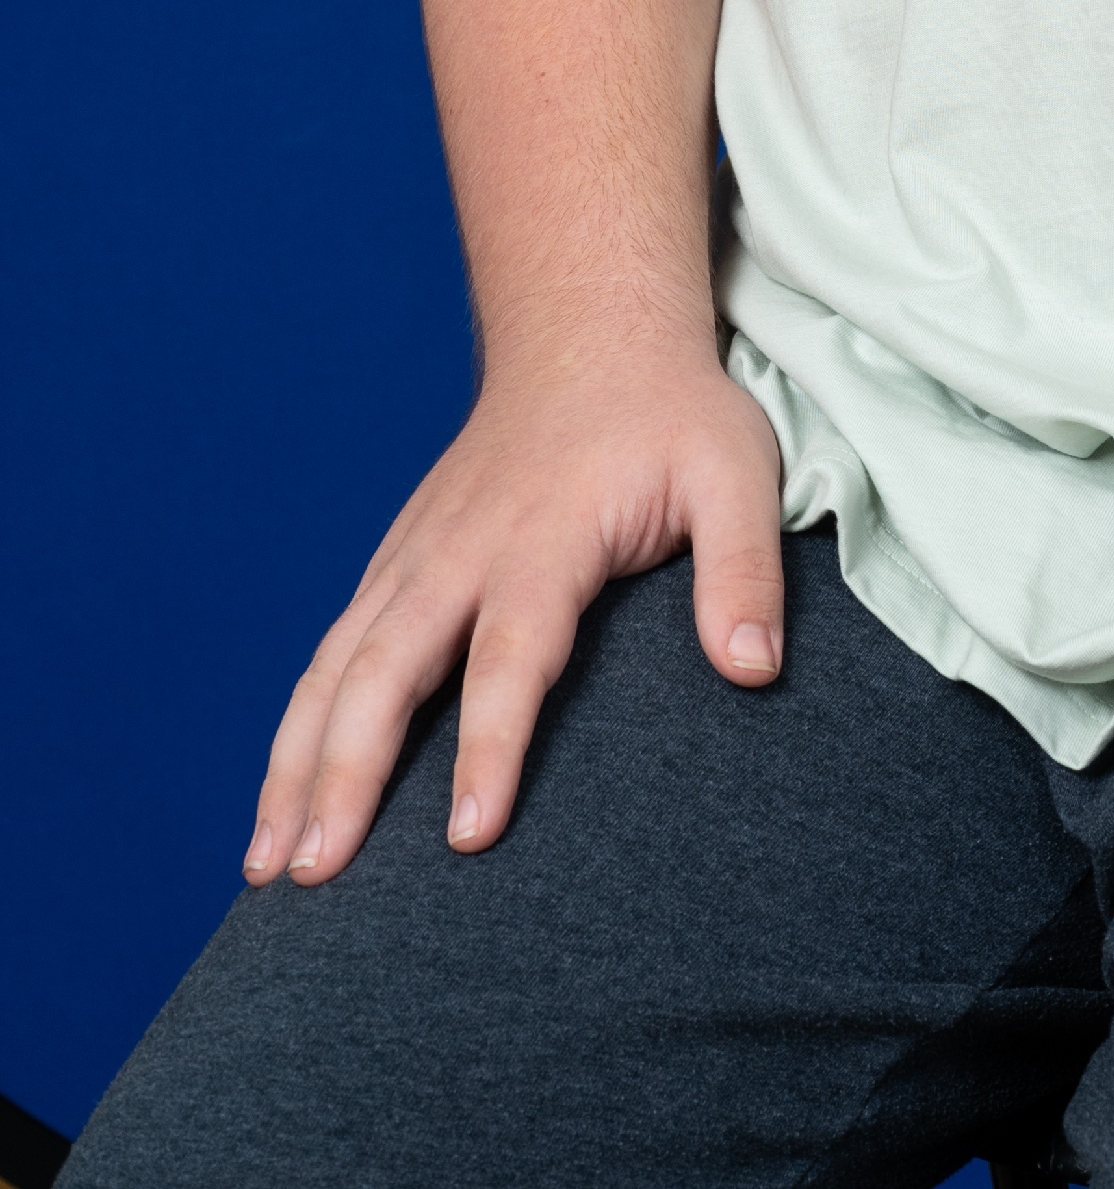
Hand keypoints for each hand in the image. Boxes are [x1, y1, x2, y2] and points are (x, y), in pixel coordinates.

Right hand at [242, 337, 784, 886]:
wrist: (588, 330)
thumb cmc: (670, 413)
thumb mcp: (735, 471)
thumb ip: (745, 569)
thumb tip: (753, 671)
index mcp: (544, 536)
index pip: (510, 655)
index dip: (489, 745)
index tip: (468, 837)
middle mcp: (460, 549)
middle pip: (385, 669)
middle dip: (343, 774)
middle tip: (313, 876)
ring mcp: (417, 553)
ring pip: (337, 664)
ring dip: (295, 762)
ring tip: (267, 867)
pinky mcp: (397, 559)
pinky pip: (333, 647)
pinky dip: (296, 724)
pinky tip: (280, 797)